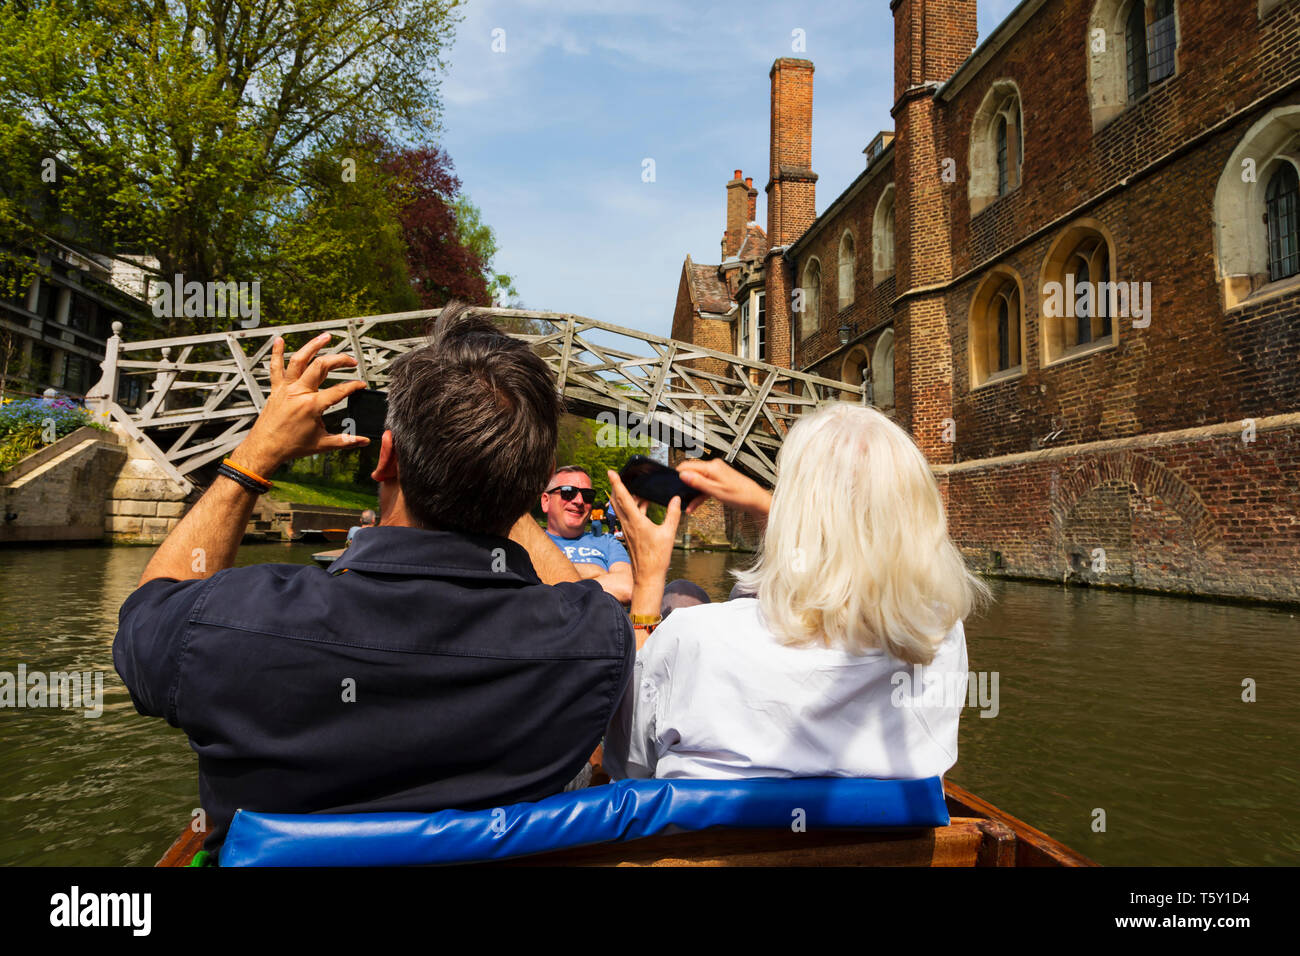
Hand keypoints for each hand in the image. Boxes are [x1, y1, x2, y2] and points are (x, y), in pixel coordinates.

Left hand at [230, 332, 369, 476]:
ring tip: (325, 337)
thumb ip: (345, 441)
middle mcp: (298, 393)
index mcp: (312, 406)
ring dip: (313, 345)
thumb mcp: (322, 444)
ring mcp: (286, 389)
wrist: (265, 449)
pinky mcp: (276, 390)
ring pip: (299, 359)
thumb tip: (363, 441)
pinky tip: (279, 340)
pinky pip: (275, 368)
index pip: (340, 390)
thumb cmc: (290, 447)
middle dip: (339, 360)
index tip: (361, 384)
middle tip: (350, 360)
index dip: (354, 386)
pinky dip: (276, 353)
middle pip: (321, 366)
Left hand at [606, 470, 680, 583]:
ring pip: (622, 508)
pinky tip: (644, 506)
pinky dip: (633, 507)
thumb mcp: (668, 533)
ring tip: (637, 489)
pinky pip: (628, 516)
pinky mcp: (630, 535)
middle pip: (617, 501)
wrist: (647, 576)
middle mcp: (628, 524)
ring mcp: (627, 529)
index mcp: (635, 521)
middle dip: (617, 487)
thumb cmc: (657, 557)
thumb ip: (673, 514)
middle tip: (618, 476)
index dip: (616, 483)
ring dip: (626, 498)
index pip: (623, 497)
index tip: (611, 472)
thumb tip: (676, 499)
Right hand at [676, 458, 771, 516]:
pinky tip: (694, 505)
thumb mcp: (716, 491)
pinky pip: (704, 486)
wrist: (755, 500)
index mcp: (712, 467)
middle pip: (691, 474)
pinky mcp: (718, 481)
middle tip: (678, 496)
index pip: (687, 466)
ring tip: (687, 505)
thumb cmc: (741, 495)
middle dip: (684, 485)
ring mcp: (716, 474)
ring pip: (697, 482)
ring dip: (691, 493)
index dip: (678, 475)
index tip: (672, 484)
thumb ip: (698, 482)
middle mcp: (713, 467)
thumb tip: (683, 475)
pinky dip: (699, 495)